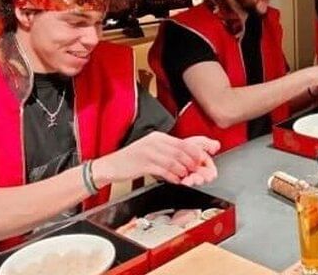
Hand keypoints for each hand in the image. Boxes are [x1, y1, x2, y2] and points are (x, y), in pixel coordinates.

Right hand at [92, 132, 220, 186]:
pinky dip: (172, 176)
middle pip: (182, 150)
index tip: (207, 156)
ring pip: (174, 160)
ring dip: (183, 170)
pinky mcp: (143, 163)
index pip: (184, 141)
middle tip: (199, 170)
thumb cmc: (132, 160)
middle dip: (193, 161)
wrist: (110, 166)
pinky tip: (175, 180)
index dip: (198, 149)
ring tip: (186, 176)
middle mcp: (155, 141)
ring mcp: (148, 152)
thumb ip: (169, 152)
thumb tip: (188, 157)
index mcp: (159, 137)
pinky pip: (163, 170)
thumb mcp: (152, 151)